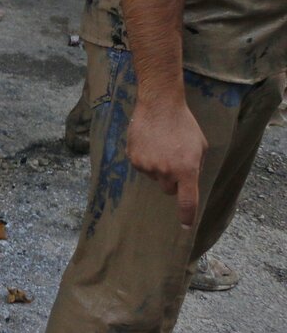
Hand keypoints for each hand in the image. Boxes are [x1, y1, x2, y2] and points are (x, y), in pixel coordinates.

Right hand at [127, 95, 206, 226]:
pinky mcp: (133, 158)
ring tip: (160, 146)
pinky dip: (145, 159)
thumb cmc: (184, 125)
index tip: (185, 226)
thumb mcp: (200, 147)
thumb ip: (195, 167)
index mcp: (186, 171)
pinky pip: (141, 167)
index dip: (186, 216)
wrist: (159, 105)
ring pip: (154, 177)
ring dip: (158, 168)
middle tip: (174, 161)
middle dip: (172, 180)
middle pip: (168, 189)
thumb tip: (187, 181)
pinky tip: (149, 143)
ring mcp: (147, 166)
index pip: (187, 202)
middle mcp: (165, 172)